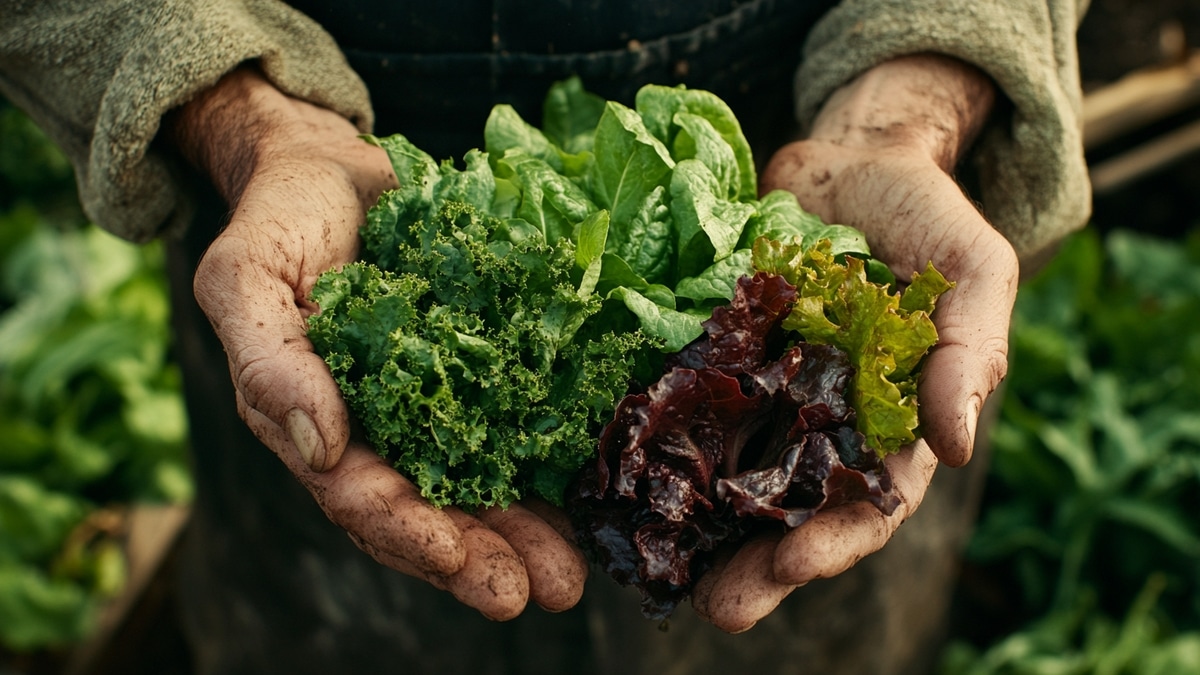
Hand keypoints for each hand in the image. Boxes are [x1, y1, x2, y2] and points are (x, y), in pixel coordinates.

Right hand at [170, 66, 586, 618]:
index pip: (360, 496)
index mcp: (319, 425)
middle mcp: (385, 429)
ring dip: (530, 532)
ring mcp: (443, 401)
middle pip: (435, 508)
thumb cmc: (279, 222)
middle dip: (482, 558)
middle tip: (538, 594)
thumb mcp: (245, 279)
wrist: (335, 171)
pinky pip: (528, 417)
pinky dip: (560, 457)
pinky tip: (598, 490)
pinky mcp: (490, 365)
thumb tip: (317, 445)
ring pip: (489, 480)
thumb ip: (268, 360)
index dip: (406, 530)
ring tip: (574, 578)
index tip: (453, 557)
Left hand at [692, 54, 1017, 630]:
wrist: (850, 157)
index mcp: (884, 422)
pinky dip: (652, 443)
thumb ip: (968, 352)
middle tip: (719, 609)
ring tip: (658, 572)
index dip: (836, 540)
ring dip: (696, 527)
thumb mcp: (971, 273)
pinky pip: (679, 403)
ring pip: (724, 474)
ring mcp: (757, 390)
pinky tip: (619, 479)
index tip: (795, 563)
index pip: (867, 502)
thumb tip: (959, 445)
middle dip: (756, 565)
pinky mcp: (707, 351)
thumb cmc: (924, 217)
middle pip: (786, 511)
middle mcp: (814, 422)